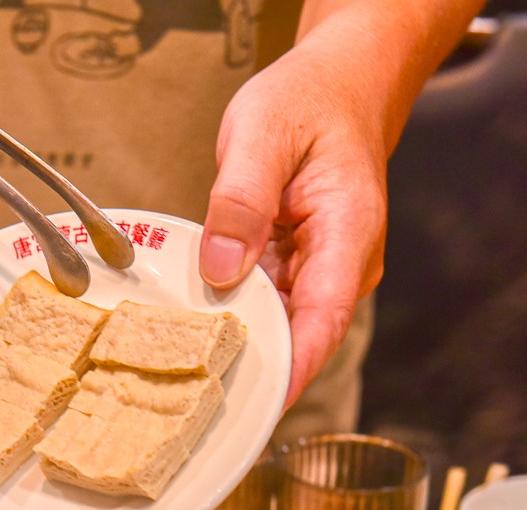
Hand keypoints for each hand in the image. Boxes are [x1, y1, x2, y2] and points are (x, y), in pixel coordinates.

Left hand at [199, 48, 388, 409]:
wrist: (338, 87)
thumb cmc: (309, 102)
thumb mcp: (263, 133)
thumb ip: (240, 199)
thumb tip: (221, 266)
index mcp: (347, 233)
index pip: (323, 318)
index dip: (292, 368)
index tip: (258, 404)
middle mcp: (341, 264)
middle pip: (298, 335)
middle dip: (250, 370)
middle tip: (189, 404)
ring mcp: (319, 272)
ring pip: (277, 325)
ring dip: (235, 348)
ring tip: (178, 378)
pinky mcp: (296, 270)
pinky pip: (263, 305)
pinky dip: (230, 318)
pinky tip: (188, 334)